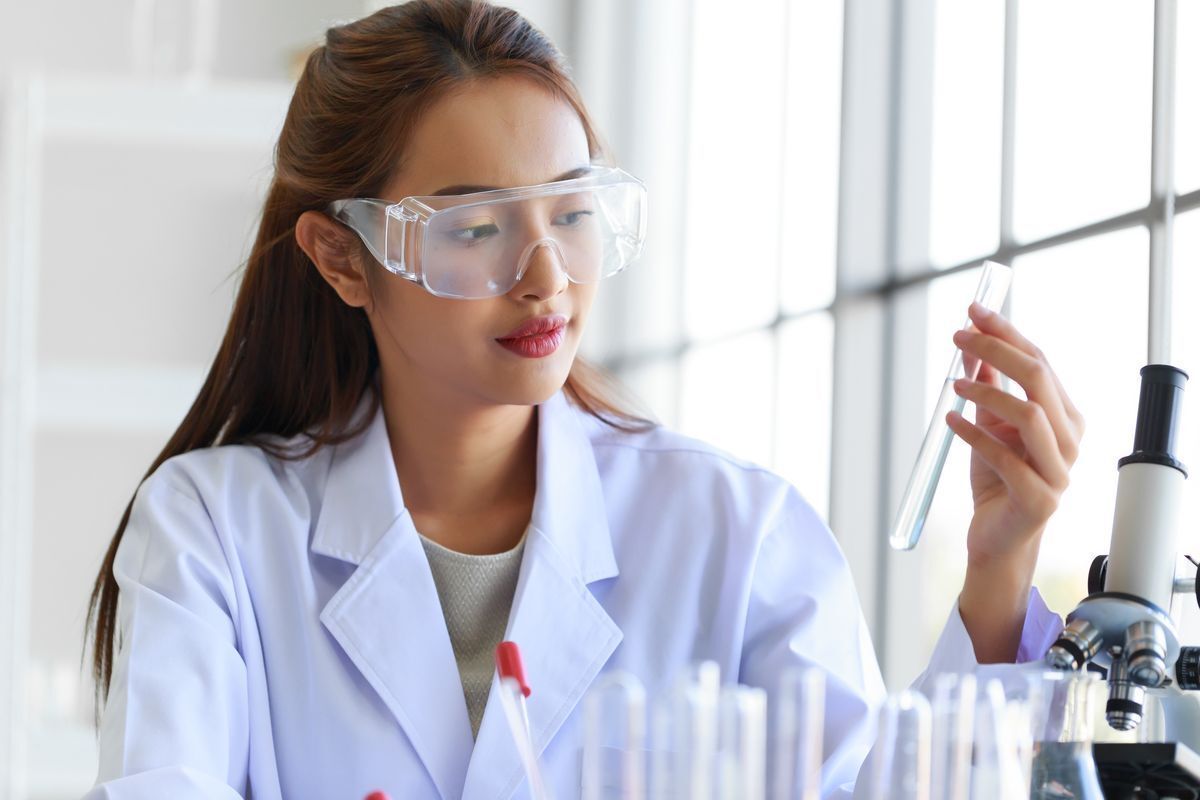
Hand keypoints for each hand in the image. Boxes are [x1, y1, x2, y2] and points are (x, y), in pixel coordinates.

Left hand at [947, 302, 1084, 661]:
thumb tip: (972, 343)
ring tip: (953, 384)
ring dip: (988, 392)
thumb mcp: (988, 424)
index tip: (975, 311)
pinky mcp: (1038, 498)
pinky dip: (975, 435)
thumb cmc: (996, 479)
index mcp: (1064, 416)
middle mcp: (1069, 439)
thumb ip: (987, 386)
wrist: (995, 537)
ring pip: (1030, 414)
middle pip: (1039, 379)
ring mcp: (1058, 470)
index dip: (1008, 332)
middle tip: (958, 337)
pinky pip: (1006, 458)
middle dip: (998, 350)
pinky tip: (950, 420)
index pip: (1040, 360)